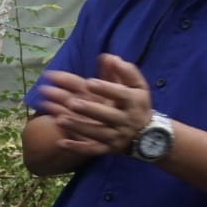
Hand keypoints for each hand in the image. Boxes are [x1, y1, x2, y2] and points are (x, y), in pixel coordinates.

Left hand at [35, 54, 154, 157]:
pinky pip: (92, 150)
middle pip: (107, 115)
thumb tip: (108, 56)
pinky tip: (60, 143)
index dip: (106, 89)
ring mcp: (116, 136)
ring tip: (59, 119)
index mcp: (134, 102)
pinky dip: (77, 148)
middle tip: (71, 102)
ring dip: (78, 127)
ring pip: (96, 133)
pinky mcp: (107, 149)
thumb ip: (125, 71)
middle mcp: (125, 120)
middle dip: (89, 109)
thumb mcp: (138, 87)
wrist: (148, 135)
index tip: (89, 81)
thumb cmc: (138, 104)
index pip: (121, 95)